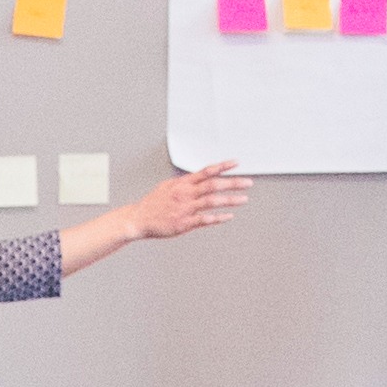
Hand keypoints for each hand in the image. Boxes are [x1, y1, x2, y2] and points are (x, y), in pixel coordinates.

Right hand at [134, 160, 253, 238]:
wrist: (138, 219)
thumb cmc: (153, 204)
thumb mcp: (168, 186)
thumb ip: (185, 183)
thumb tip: (199, 178)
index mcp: (182, 184)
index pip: (206, 171)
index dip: (222, 166)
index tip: (236, 163)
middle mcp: (185, 194)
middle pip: (213, 185)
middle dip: (233, 183)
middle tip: (248, 182)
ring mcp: (185, 208)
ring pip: (212, 201)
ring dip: (230, 200)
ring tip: (244, 199)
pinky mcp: (184, 223)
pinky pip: (204, 220)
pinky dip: (218, 218)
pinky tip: (229, 216)